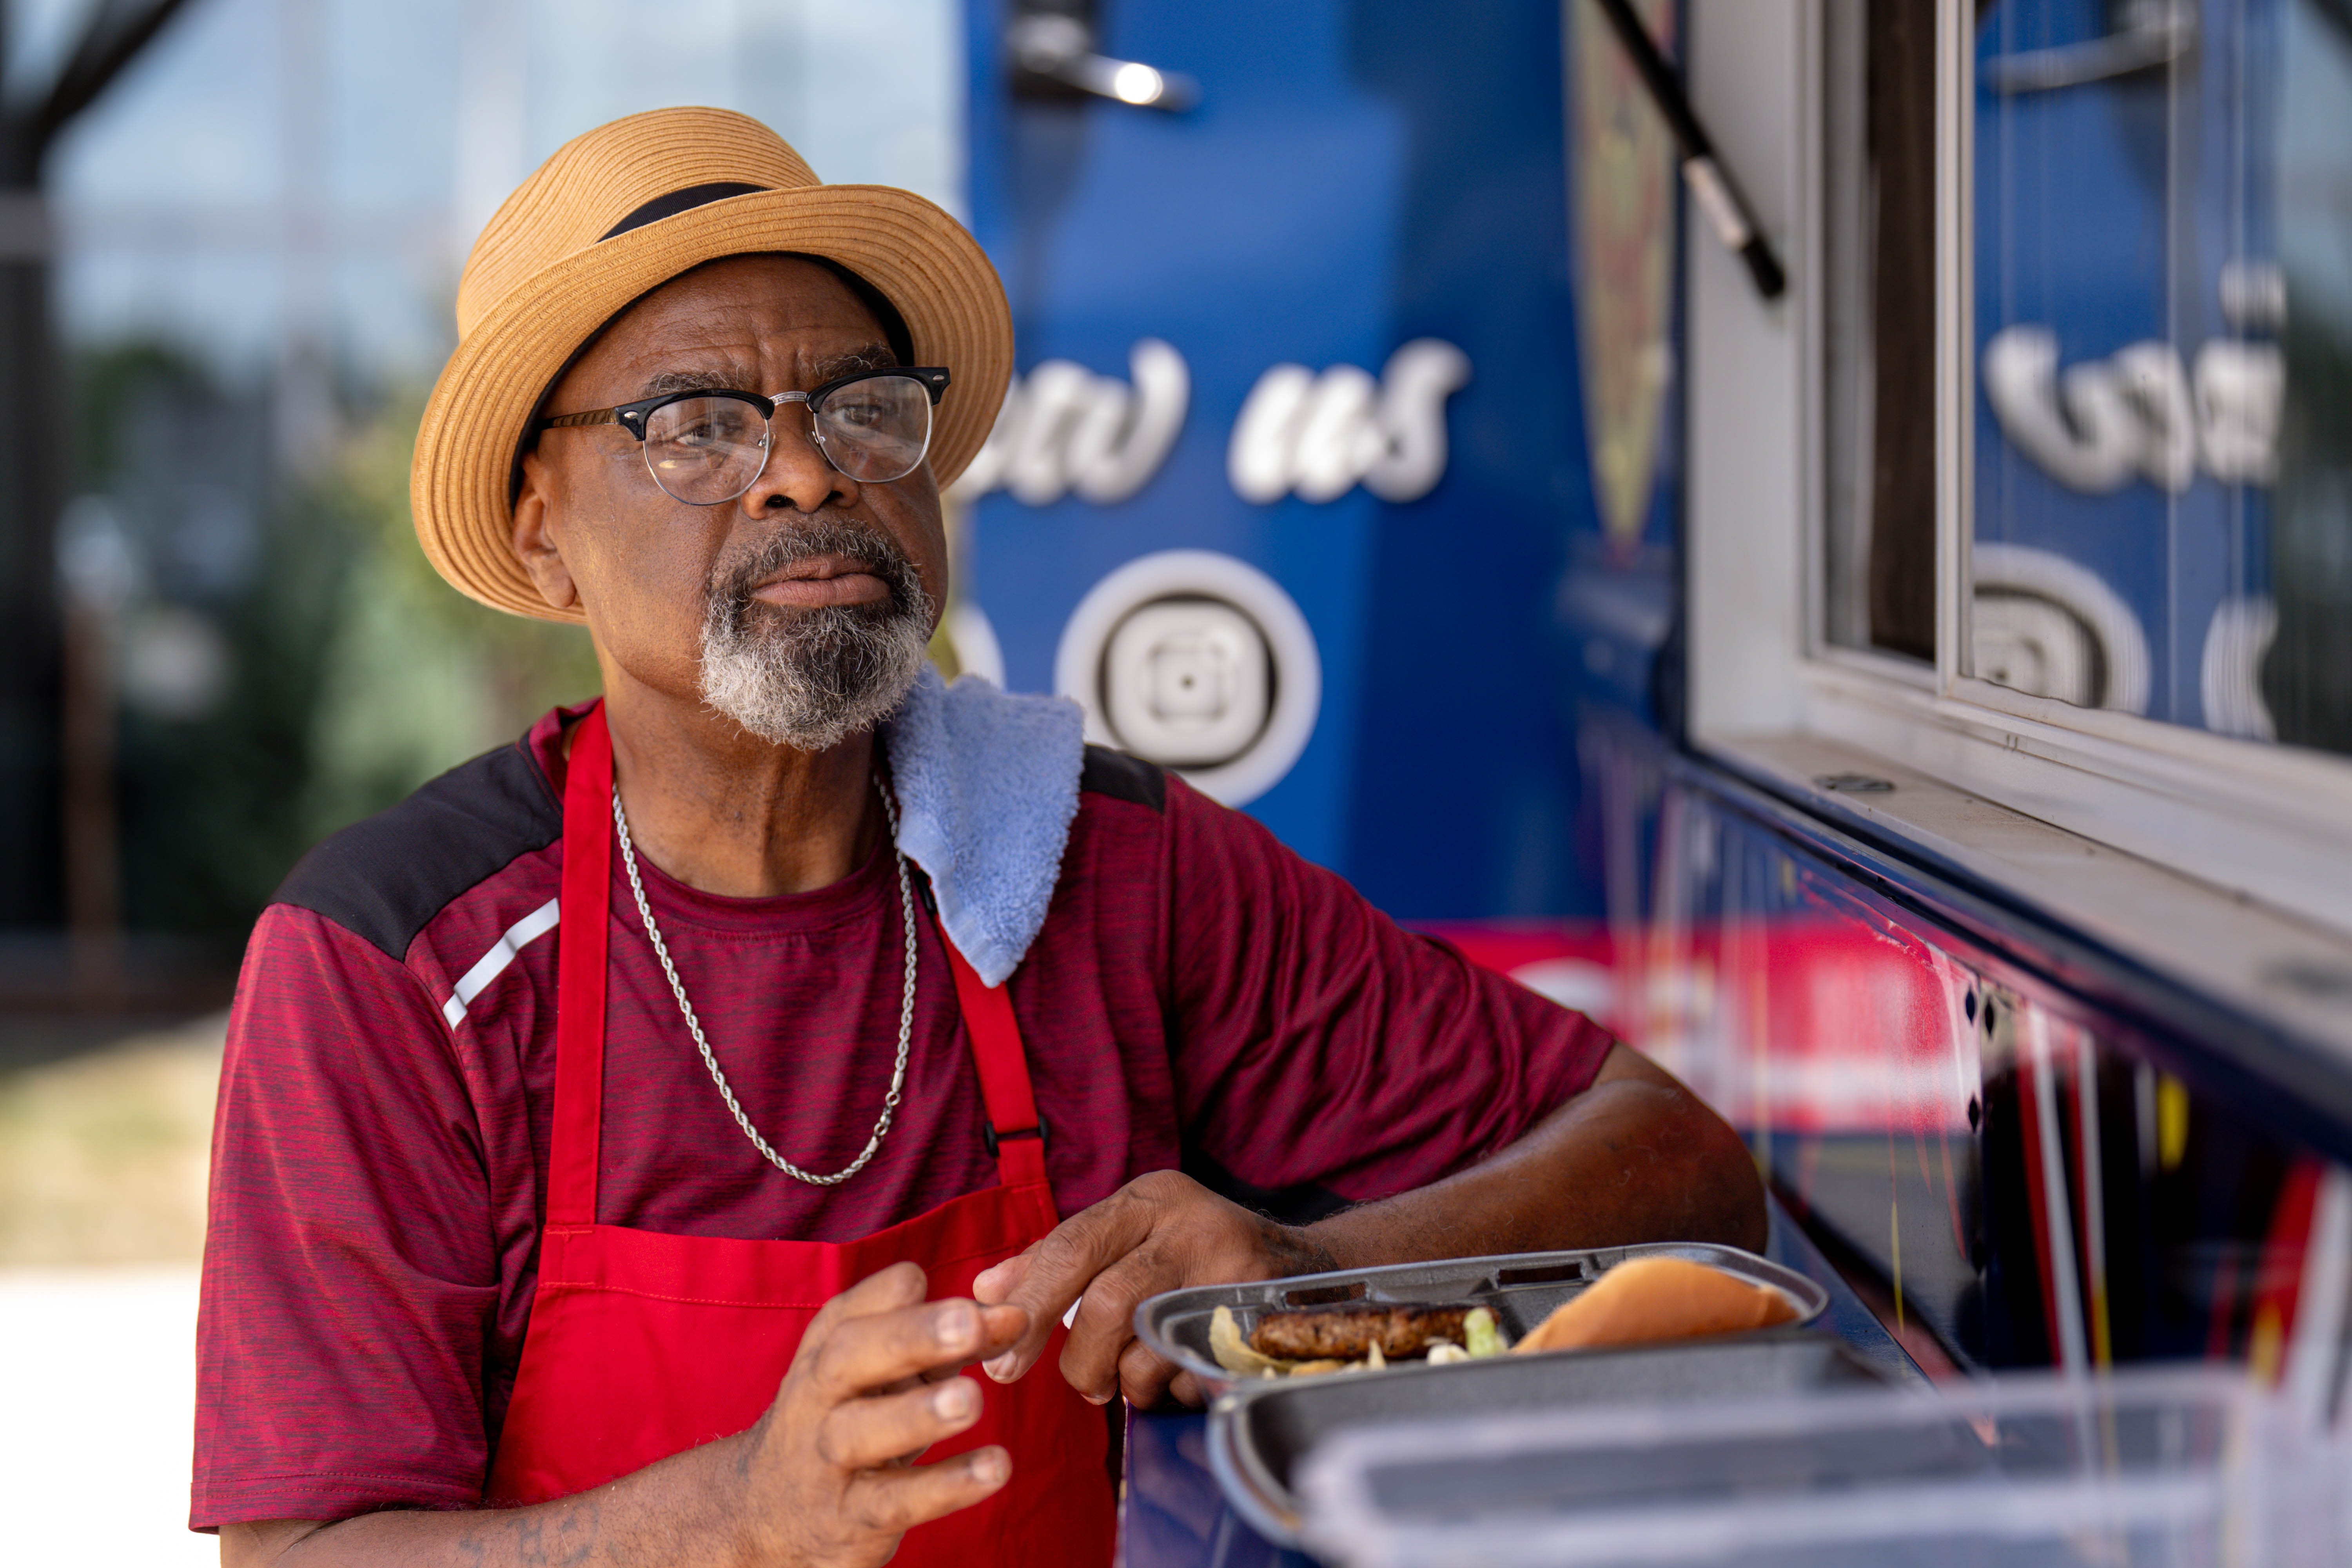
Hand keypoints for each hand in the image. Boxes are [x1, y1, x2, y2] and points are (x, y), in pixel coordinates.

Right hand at [735, 1261, 1027, 1566]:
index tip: (965, 1293)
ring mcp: (826, 1459)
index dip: (908, 1296)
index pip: (856, 1308)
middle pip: (848, 1356)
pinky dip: (944, 1486)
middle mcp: (817, 1395)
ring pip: (859, 1432)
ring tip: (973, 1399)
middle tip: (970, 1322)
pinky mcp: (847, 1518)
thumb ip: (953, 1341)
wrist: (770, 1513)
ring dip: (917, 1413)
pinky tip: (994, 1468)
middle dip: (909, 1336)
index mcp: (827, 1347)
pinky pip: (892, 1501)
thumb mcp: (891, 1373)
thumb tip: (1014, 1315)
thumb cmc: (853, 1417)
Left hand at [968, 1170, 1335, 1408]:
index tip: (999, 1350)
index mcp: (1151, 1197)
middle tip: (1079, 1384)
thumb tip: (986, 1291)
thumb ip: (1057, 1258)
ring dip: (1129, 1381)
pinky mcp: (1259, 1324)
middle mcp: (1193, 1225)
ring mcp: (1233, 1274)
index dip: (1029, 1302)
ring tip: (1135, 1376)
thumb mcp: (1132, 1235)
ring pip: (1147, 1349)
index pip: (1072, 1246)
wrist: (1308, 1271)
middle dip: (1079, 1358)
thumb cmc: (1195, 1256)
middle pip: (1107, 1302)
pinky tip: (1181, 1375)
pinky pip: (1191, 1379)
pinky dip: (1173, 1392)